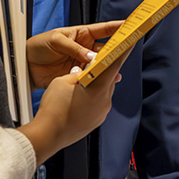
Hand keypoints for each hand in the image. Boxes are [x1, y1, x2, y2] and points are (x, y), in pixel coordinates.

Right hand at [15, 45, 131, 165]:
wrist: (48, 135)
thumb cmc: (54, 108)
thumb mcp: (62, 81)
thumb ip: (77, 73)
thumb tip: (82, 72)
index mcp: (99, 87)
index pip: (115, 64)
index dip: (122, 51)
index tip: (129, 43)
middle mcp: (105, 100)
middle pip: (109, 79)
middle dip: (101, 71)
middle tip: (90, 66)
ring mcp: (102, 113)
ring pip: (103, 93)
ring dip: (95, 86)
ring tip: (79, 85)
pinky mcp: (96, 122)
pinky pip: (98, 105)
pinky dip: (91, 99)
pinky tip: (77, 100)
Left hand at [26, 21, 122, 88]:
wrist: (26, 65)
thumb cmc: (38, 46)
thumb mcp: (56, 40)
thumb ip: (74, 48)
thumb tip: (91, 56)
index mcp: (81, 34)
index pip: (103, 29)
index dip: (117, 27)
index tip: (130, 26)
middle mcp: (84, 48)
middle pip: (106, 49)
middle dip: (116, 50)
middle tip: (126, 51)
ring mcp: (82, 62)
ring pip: (101, 65)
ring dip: (108, 67)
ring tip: (116, 70)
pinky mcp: (77, 76)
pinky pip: (91, 77)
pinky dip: (98, 79)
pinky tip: (105, 81)